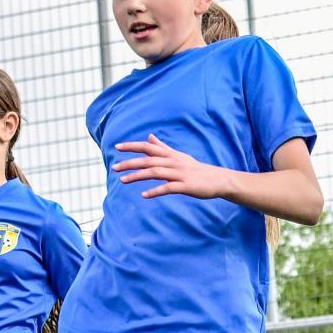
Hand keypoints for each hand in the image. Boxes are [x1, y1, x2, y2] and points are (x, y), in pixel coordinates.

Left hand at [113, 135, 230, 199]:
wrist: (218, 180)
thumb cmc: (196, 169)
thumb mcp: (178, 155)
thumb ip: (162, 147)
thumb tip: (149, 137)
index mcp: (170, 154)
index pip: (148, 147)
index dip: (132, 146)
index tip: (117, 147)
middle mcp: (173, 162)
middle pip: (148, 160)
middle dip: (130, 163)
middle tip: (114, 167)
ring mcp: (179, 174)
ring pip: (154, 172)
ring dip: (137, 176)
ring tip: (122, 180)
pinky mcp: (185, 186)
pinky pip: (168, 188)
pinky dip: (155, 191)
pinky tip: (144, 195)